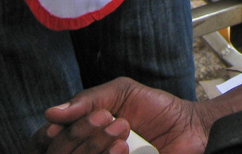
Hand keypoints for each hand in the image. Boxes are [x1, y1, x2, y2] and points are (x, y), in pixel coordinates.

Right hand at [29, 78, 209, 153]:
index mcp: (84, 134)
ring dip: (96, 147)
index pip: (50, 141)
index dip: (59, 133)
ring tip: (124, 133)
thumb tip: (52, 113)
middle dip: (83, 134)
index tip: (77, 120)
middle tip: (112, 120)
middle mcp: (89, 152)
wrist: (191, 129)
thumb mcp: (123, 93)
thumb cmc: (158, 109)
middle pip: (61, 153)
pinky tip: (126, 150)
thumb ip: (89, 99)